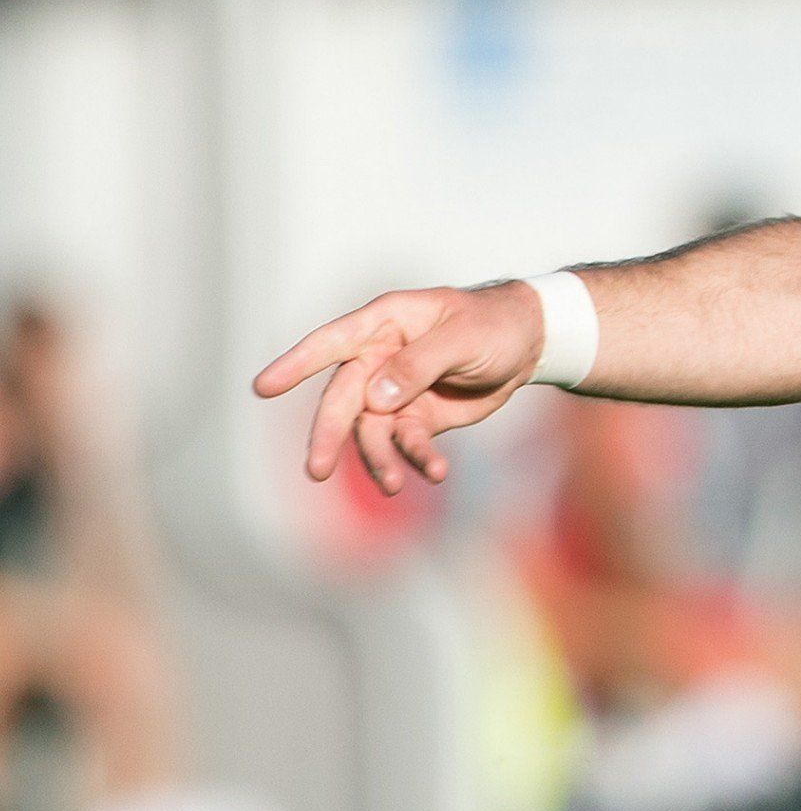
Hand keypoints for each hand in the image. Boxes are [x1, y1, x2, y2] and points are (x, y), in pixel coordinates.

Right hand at [250, 281, 546, 493]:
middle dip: (329, 435)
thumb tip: (377, 397)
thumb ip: (419, 363)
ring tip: (394, 485)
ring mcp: (395, 391)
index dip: (296, 364)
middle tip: (317, 470)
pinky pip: (408, 443)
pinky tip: (435, 473)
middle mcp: (379, 358)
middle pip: (344, 400)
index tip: (263, 387)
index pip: (331, 343)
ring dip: (378, 459)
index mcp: (383, 324)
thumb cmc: (491, 324)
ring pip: (372, 430)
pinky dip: (418, 460)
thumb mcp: (462, 337)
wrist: (527, 343)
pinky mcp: (417, 417)